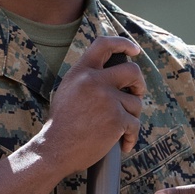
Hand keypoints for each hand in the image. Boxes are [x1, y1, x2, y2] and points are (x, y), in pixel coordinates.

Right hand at [42, 36, 145, 175]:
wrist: (55, 149)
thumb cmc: (62, 124)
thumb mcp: (68, 91)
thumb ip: (87, 78)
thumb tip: (112, 72)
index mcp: (81, 72)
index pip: (104, 44)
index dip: (123, 43)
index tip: (134, 50)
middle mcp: (94, 81)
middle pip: (132, 71)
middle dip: (139, 84)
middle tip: (137, 94)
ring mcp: (107, 99)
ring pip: (135, 103)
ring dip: (131, 116)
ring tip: (119, 129)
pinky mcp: (116, 119)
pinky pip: (135, 124)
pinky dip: (131, 136)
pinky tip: (124, 143)